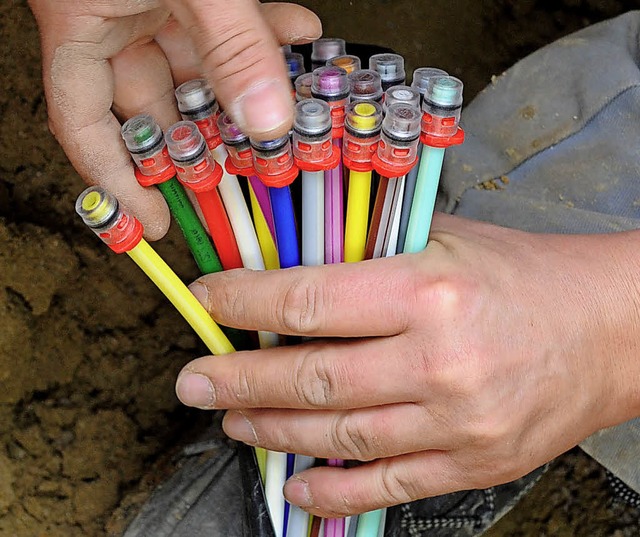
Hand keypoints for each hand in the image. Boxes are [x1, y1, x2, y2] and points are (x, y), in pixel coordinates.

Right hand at [28, 0, 320, 237]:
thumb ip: (228, 41)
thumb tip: (269, 118)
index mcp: (80, 23)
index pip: (84, 128)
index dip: (116, 184)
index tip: (153, 224)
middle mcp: (113, 16)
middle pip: (152, 106)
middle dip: (199, 142)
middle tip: (240, 177)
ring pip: (197, 64)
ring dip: (243, 88)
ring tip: (282, 116)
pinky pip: (225, 17)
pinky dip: (263, 29)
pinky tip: (298, 34)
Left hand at [175, 213, 639, 516]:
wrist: (609, 331)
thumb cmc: (526, 276)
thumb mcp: (445, 241)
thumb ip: (370, 253)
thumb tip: (296, 263)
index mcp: (428, 291)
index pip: (308, 302)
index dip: (245, 303)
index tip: (209, 301)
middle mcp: (439, 361)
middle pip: (311, 379)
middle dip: (238, 380)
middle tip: (193, 379)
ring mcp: (455, 423)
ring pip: (337, 436)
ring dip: (271, 431)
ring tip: (232, 419)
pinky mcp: (472, 463)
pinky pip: (385, 486)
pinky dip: (331, 491)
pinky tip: (294, 486)